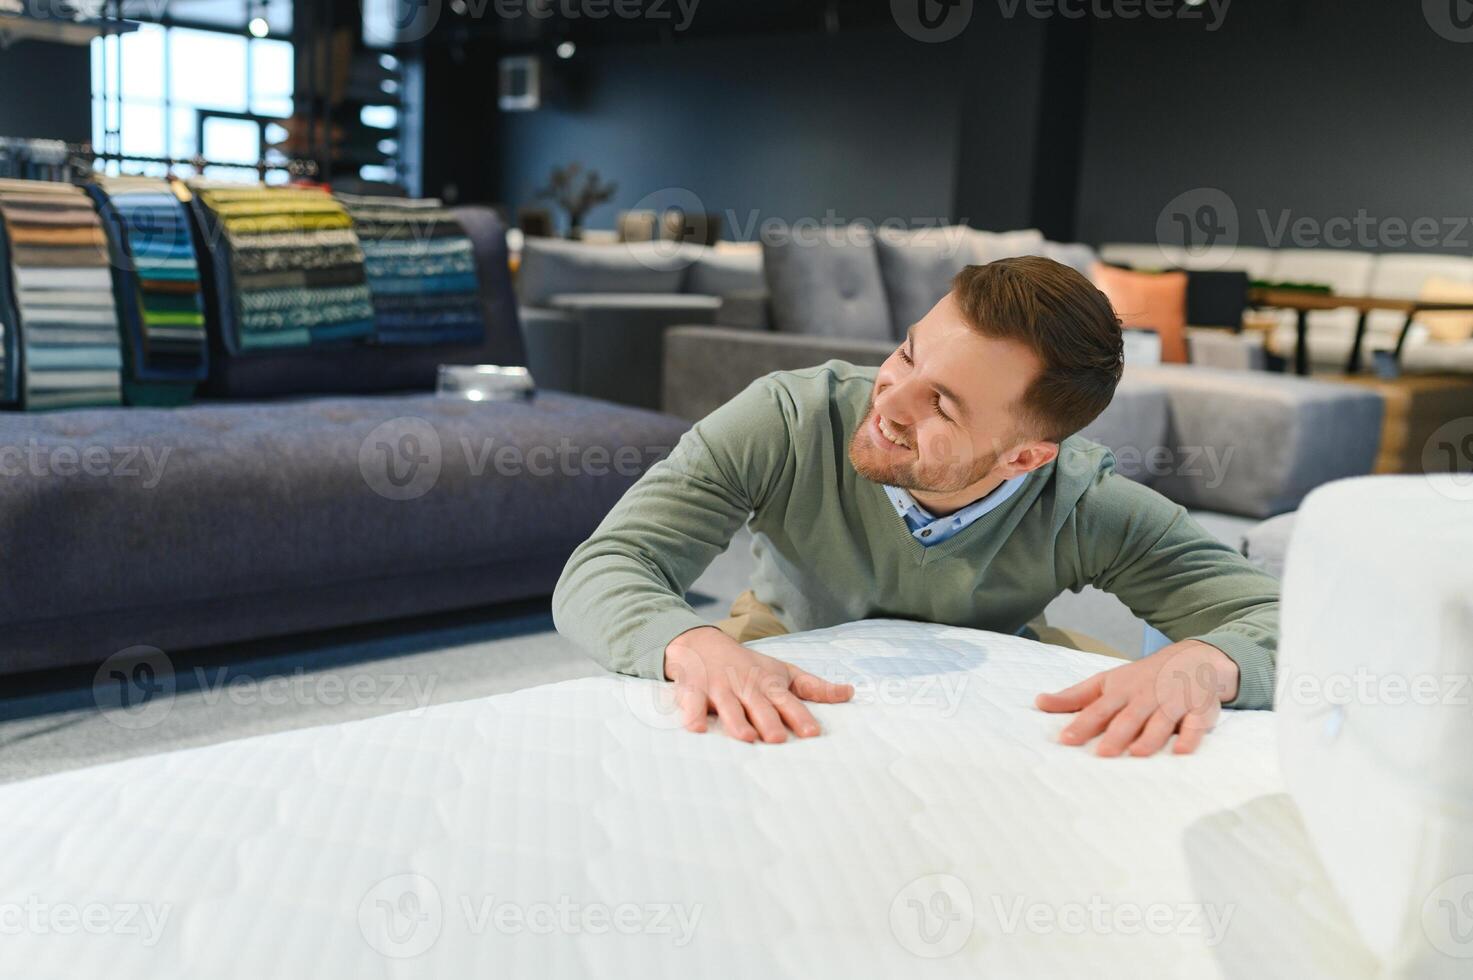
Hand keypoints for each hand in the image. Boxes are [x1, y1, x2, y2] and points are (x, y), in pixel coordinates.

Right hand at [664, 627, 853, 742]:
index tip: (812, 733)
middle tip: (778, 739)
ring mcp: (719, 688)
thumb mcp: (783, 672)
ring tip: (746, 737)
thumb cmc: (749, 666)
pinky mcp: (694, 690)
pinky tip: (697, 729)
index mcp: (769, 684)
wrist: (702, 644)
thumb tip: (849, 693)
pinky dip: (693, 715)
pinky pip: (692, 703)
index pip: (788, 702)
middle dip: (769, 721)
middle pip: (759, 706)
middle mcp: (746, 686)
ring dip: (737, 721)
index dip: (800, 716)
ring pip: (729, 706)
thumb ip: (814, 687)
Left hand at [1034, 640, 1239, 756]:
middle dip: (1116, 735)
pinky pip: (1195, 725)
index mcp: (1121, 691)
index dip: (1082, 724)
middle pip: (1129, 717)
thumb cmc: (1141, 678)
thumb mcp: (1106, 681)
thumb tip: (1039, 702)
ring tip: (1136, 754)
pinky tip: (1181, 751)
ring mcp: (1173, 703)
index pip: (1098, 709)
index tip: (1065, 739)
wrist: (1193, 659)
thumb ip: (1075, 696)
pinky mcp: (1198, 710)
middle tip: (1103, 754)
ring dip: (1150, 737)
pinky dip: (1189, 737)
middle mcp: (1145, 697)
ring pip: (1160, 721)